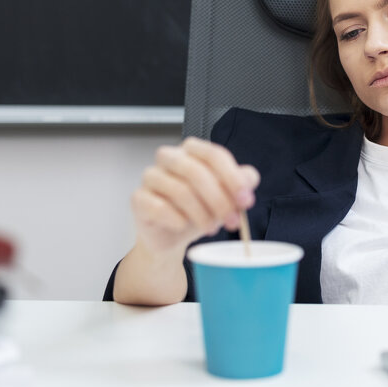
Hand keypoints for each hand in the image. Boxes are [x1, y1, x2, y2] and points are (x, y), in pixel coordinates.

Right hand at [131, 137, 259, 255]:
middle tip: (232, 220)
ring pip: (180, 191)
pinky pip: (159, 207)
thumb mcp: (225, 197)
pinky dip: (176, 219)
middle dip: (219, 200)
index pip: (213, 154)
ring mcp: (151, 177)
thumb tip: (249, 178)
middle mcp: (169, 158)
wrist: (171, 235)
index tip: (246, 200)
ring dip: (201, 214)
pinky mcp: (139, 199)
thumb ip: (240, 184)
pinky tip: (183, 225)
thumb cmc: (197, 210)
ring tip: (211, 228)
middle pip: (196, 172)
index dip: (232, 178)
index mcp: (191, 151)